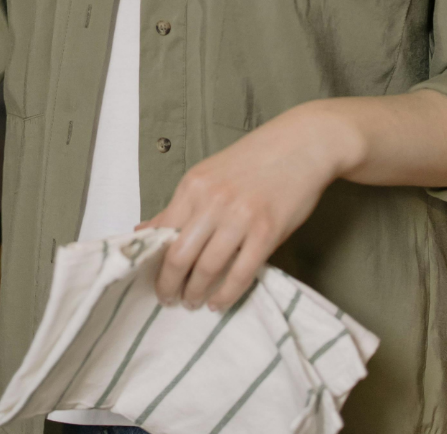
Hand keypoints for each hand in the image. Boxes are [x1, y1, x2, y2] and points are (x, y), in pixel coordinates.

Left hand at [138, 103, 362, 311]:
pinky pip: (240, 273)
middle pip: (179, 256)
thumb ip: (179, 206)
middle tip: (169, 299)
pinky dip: (226, 294)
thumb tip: (144, 230)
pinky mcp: (267, 232)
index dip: (154, 264)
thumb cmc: (254, 161)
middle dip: (169, 285)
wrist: (302, 144)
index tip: (153, 280)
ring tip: (193, 302)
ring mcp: (240, 217)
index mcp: (193, 186)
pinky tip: (219, 302)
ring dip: (196, 292)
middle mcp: (212, 201)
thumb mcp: (208, 175)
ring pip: (207, 268)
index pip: (162, 234)